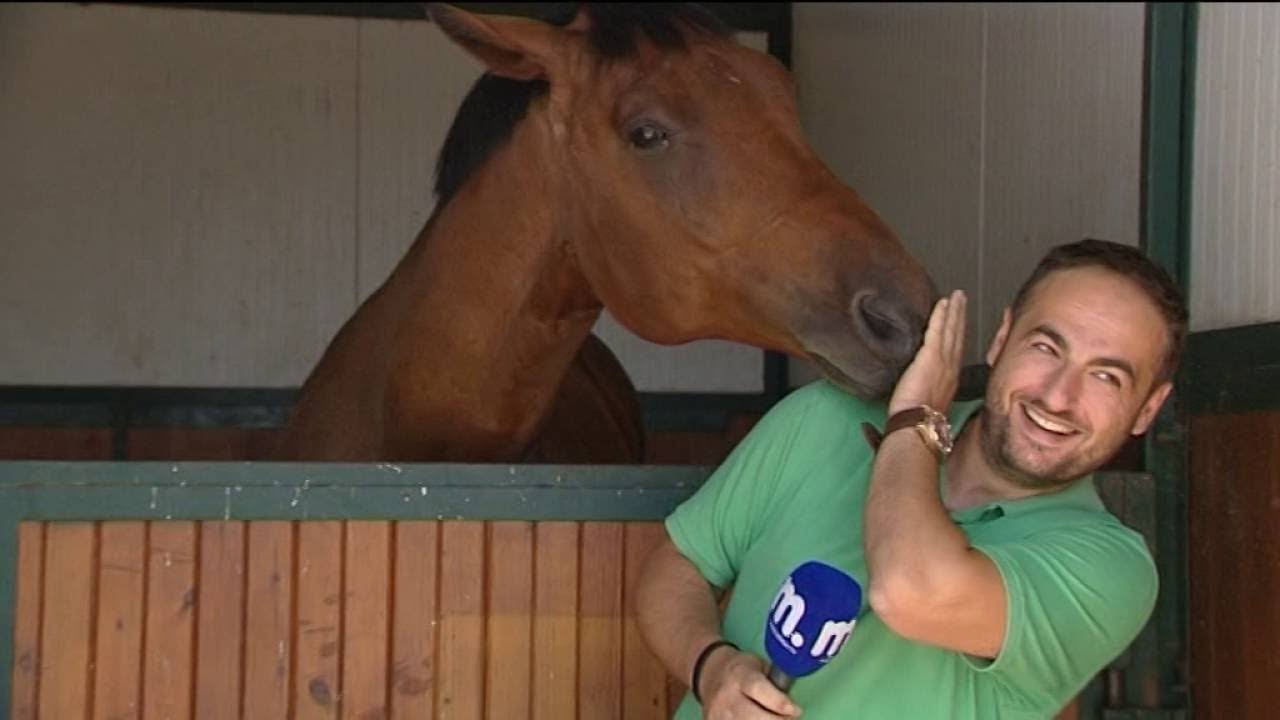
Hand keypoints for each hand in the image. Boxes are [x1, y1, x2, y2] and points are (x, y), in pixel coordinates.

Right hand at [700, 648, 801, 718]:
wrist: (711, 673)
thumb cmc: (742, 669)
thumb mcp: (759, 666)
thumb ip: (775, 682)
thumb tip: (792, 706)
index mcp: (739, 676)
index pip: (759, 690)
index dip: (779, 703)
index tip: (796, 710)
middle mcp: (727, 697)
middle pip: (756, 718)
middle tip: (791, 717)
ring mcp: (719, 715)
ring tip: (777, 718)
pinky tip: (761, 719)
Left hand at [888, 289, 965, 415]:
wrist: (917, 426)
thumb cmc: (919, 421)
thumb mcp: (929, 404)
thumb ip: (929, 391)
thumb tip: (922, 390)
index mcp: (950, 380)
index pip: (956, 350)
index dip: (959, 333)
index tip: (960, 320)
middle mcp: (951, 368)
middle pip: (958, 336)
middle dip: (960, 316)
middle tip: (962, 298)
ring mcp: (942, 361)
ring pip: (951, 330)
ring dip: (953, 310)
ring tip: (956, 295)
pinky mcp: (930, 356)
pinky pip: (937, 330)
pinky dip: (941, 315)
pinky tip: (942, 303)